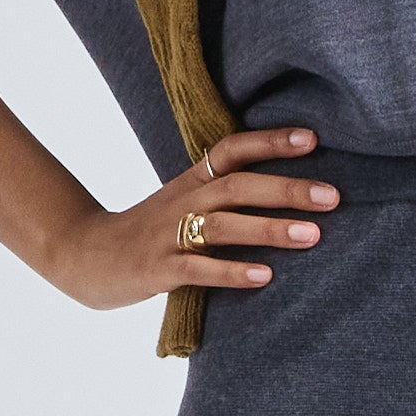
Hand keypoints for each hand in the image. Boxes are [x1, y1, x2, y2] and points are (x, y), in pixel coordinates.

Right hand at [47, 128, 338, 310]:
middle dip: (286, 190)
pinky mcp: (157, 270)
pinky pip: (197, 269)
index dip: (270, 142)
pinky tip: (264, 277)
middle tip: (332, 196)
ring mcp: (168, 235)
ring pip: (223, 226)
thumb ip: (224, 192)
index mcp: (191, 181)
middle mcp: (182, 201)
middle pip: (237, 186)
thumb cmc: (148, 231)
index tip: (312, 139)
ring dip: (269, 229)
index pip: (231, 150)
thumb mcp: (183, 201)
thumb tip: (287, 190)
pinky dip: (231, 272)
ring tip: (312, 236)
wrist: (83, 256)